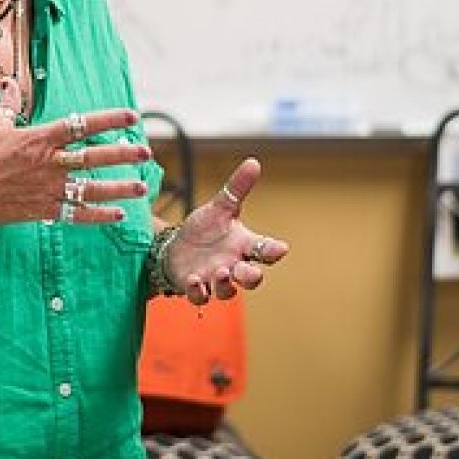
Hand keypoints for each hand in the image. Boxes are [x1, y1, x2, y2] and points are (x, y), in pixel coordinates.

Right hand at [0, 78, 153, 225]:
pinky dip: (98, 216)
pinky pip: (75, 214)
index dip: (108, 120)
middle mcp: (47, 163)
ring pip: (90, 189)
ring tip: (142, 187)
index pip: (80, 125)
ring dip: (118, 188)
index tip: (131, 117)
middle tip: (145, 152)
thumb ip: (7, 104)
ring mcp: (46, 189)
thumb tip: (8, 82)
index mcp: (38, 139)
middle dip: (122, 155)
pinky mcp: (41, 210)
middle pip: (92, 158)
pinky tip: (118, 215)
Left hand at [166, 158, 288, 304]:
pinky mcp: (196, 288)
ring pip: (228, 292)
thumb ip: (237, 188)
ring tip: (221, 272)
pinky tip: (194, 280)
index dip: (274, 250)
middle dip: (252, 277)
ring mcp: (215, 279)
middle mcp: (233, 265)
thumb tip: (253, 161)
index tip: (281, 248)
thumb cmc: (204, 229)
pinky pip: (201, 297)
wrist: (177, 247)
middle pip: (252, 278)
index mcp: (243, 245)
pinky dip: (198, 291)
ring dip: (226, 285)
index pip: (265, 250)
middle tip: (250, 271)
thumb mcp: (220, 207)